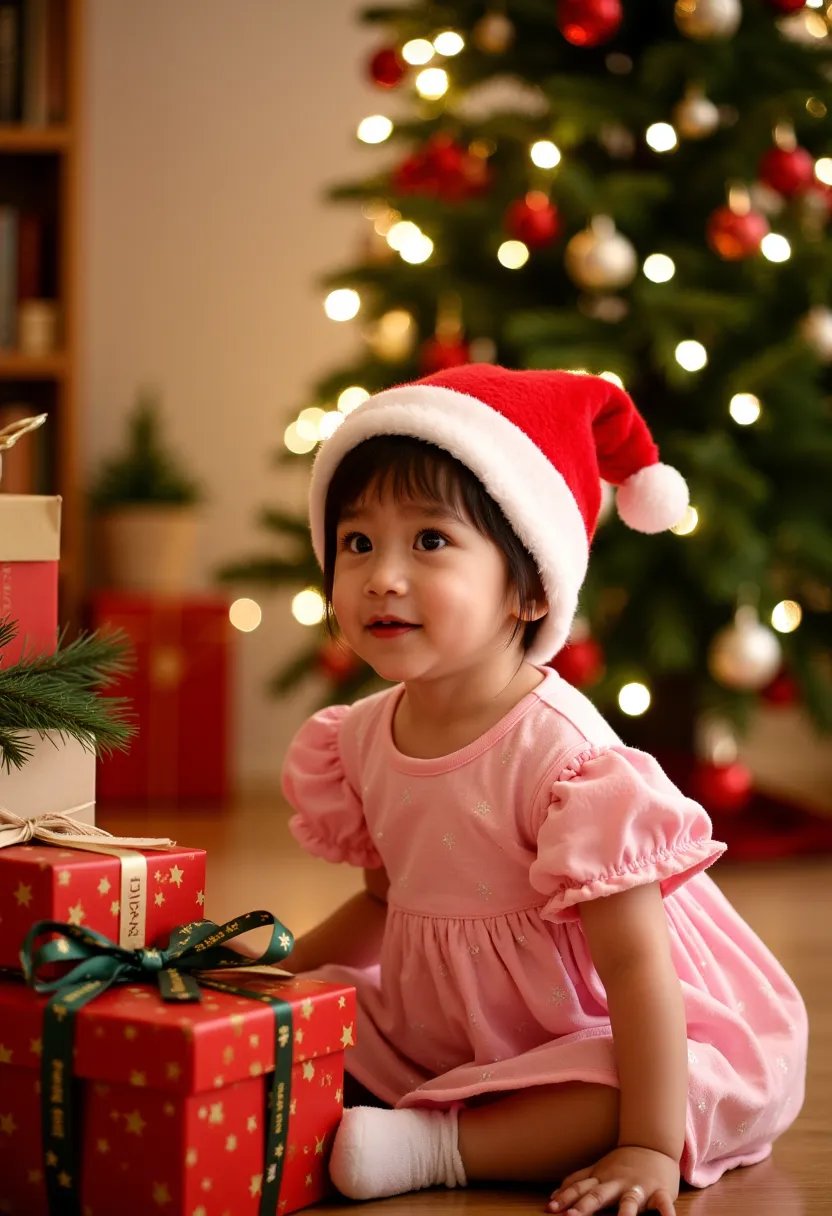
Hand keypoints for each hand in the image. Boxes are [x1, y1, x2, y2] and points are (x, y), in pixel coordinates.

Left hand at [547, 1145, 679, 1215]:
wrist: (653, 1144)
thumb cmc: (622, 1163)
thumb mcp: (597, 1169)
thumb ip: (577, 1182)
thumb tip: (552, 1197)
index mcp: (602, 1179)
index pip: (580, 1189)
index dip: (565, 1198)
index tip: (551, 1209)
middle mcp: (618, 1183)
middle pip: (599, 1195)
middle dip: (585, 1207)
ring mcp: (639, 1187)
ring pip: (630, 1202)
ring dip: (624, 1214)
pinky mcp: (660, 1192)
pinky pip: (663, 1204)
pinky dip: (667, 1214)